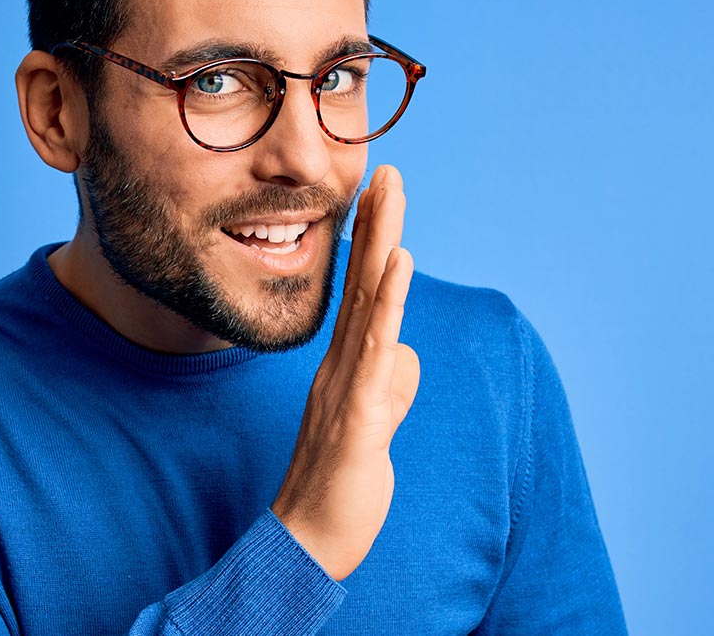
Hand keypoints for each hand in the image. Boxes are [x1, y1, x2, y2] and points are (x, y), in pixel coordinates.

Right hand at [271, 164, 419, 580]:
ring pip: (367, 303)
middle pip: (363, 284)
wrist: (308, 543)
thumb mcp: (374, 428)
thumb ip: (389, 388)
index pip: (363, 296)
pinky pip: (373, 347)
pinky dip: (389, 301)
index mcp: (343, 368)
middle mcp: (338, 365)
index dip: (371, 245)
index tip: (380, 198)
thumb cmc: (340, 489)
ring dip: (381, 243)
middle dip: (375, 224)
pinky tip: (399, 262)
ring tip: (390, 194)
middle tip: (387, 171)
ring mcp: (343, 384)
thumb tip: (405, 354)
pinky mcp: (355, 411)